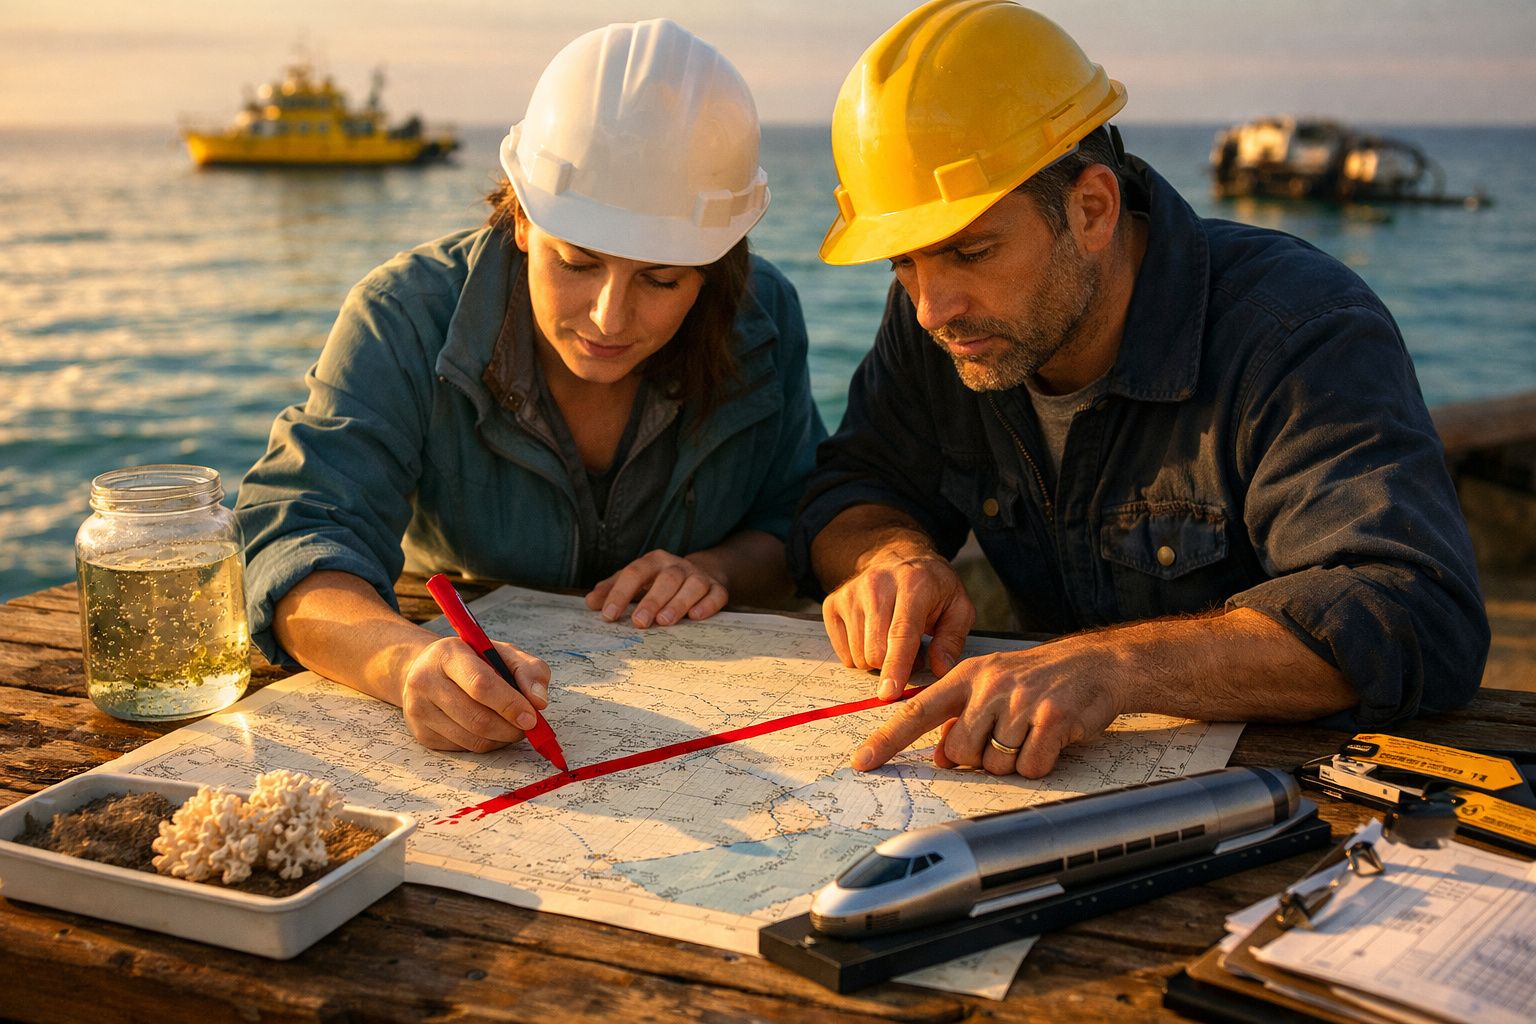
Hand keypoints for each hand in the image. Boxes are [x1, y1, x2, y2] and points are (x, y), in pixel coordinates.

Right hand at [398, 636, 551, 751]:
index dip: (510, 704)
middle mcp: (425, 681)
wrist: (427, 669)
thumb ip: (528, 670)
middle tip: (528, 726)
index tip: (532, 717)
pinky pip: (464, 748)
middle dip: (511, 728)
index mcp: (447, 654)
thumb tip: (539, 701)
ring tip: (512, 726)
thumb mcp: (502, 653)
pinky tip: (491, 730)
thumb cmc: (472, 660)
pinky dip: (486, 743)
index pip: (480, 684)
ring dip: (502, 738)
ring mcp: (419, 709)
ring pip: (472, 739)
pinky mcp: (421, 733)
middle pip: (477, 718)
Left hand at [586, 549, 728, 627]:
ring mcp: (699, 576)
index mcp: (653, 561)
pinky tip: (696, 617)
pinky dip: (707, 605)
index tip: (608, 615)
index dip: (620, 593)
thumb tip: (590, 603)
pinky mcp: (718, 589)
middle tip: (638, 623)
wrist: (703, 572)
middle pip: (665, 579)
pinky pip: (716, 595)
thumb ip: (612, 590)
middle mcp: (677, 566)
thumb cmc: (659, 581)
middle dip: (651, 600)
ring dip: (678, 603)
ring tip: (665, 622)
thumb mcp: (635, 580)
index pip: (634, 573)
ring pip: (692, 586)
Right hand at [823, 551, 974, 699]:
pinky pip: (844, 654)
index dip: (896, 666)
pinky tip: (874, 635)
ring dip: (879, 660)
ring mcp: (850, 594)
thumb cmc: (932, 588)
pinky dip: (861, 654)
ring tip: (893, 640)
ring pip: (859, 656)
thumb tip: (940, 669)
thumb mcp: (958, 606)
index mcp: (912, 584)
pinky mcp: (832, 604)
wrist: (898, 557)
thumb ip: (952, 639)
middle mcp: (876, 585)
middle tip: (913, 651)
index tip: (889, 693)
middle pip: (875, 651)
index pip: (901, 633)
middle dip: (894, 666)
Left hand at [850, 635, 1125, 777]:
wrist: (1094, 664)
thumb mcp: (992, 690)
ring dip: (1013, 761)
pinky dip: (1040, 763)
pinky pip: (1030, 767)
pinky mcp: (1052, 717)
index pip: (917, 710)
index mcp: (967, 676)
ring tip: (1030, 733)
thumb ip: (962, 720)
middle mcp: (989, 685)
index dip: (888, 739)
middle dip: (981, 757)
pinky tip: (1050, 739)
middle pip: (961, 751)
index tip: (862, 762)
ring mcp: (1020, 700)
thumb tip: (942, 757)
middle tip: (1007, 736)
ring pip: (995, 764)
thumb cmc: (1036, 682)